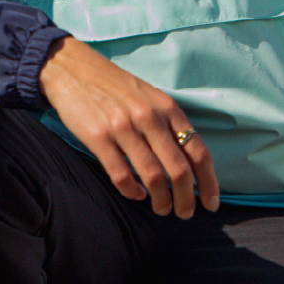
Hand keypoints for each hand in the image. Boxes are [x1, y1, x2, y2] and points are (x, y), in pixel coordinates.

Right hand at [38, 36, 219, 218]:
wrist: (73, 69)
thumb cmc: (115, 86)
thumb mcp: (149, 96)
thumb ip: (168, 123)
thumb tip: (187, 162)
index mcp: (166, 108)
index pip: (197, 151)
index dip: (209, 182)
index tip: (211, 203)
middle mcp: (149, 117)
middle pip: (179, 170)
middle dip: (186, 199)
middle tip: (185, 213)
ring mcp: (123, 127)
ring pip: (153, 176)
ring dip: (161, 201)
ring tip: (161, 209)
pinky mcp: (99, 137)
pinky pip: (121, 175)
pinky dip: (132, 192)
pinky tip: (136, 194)